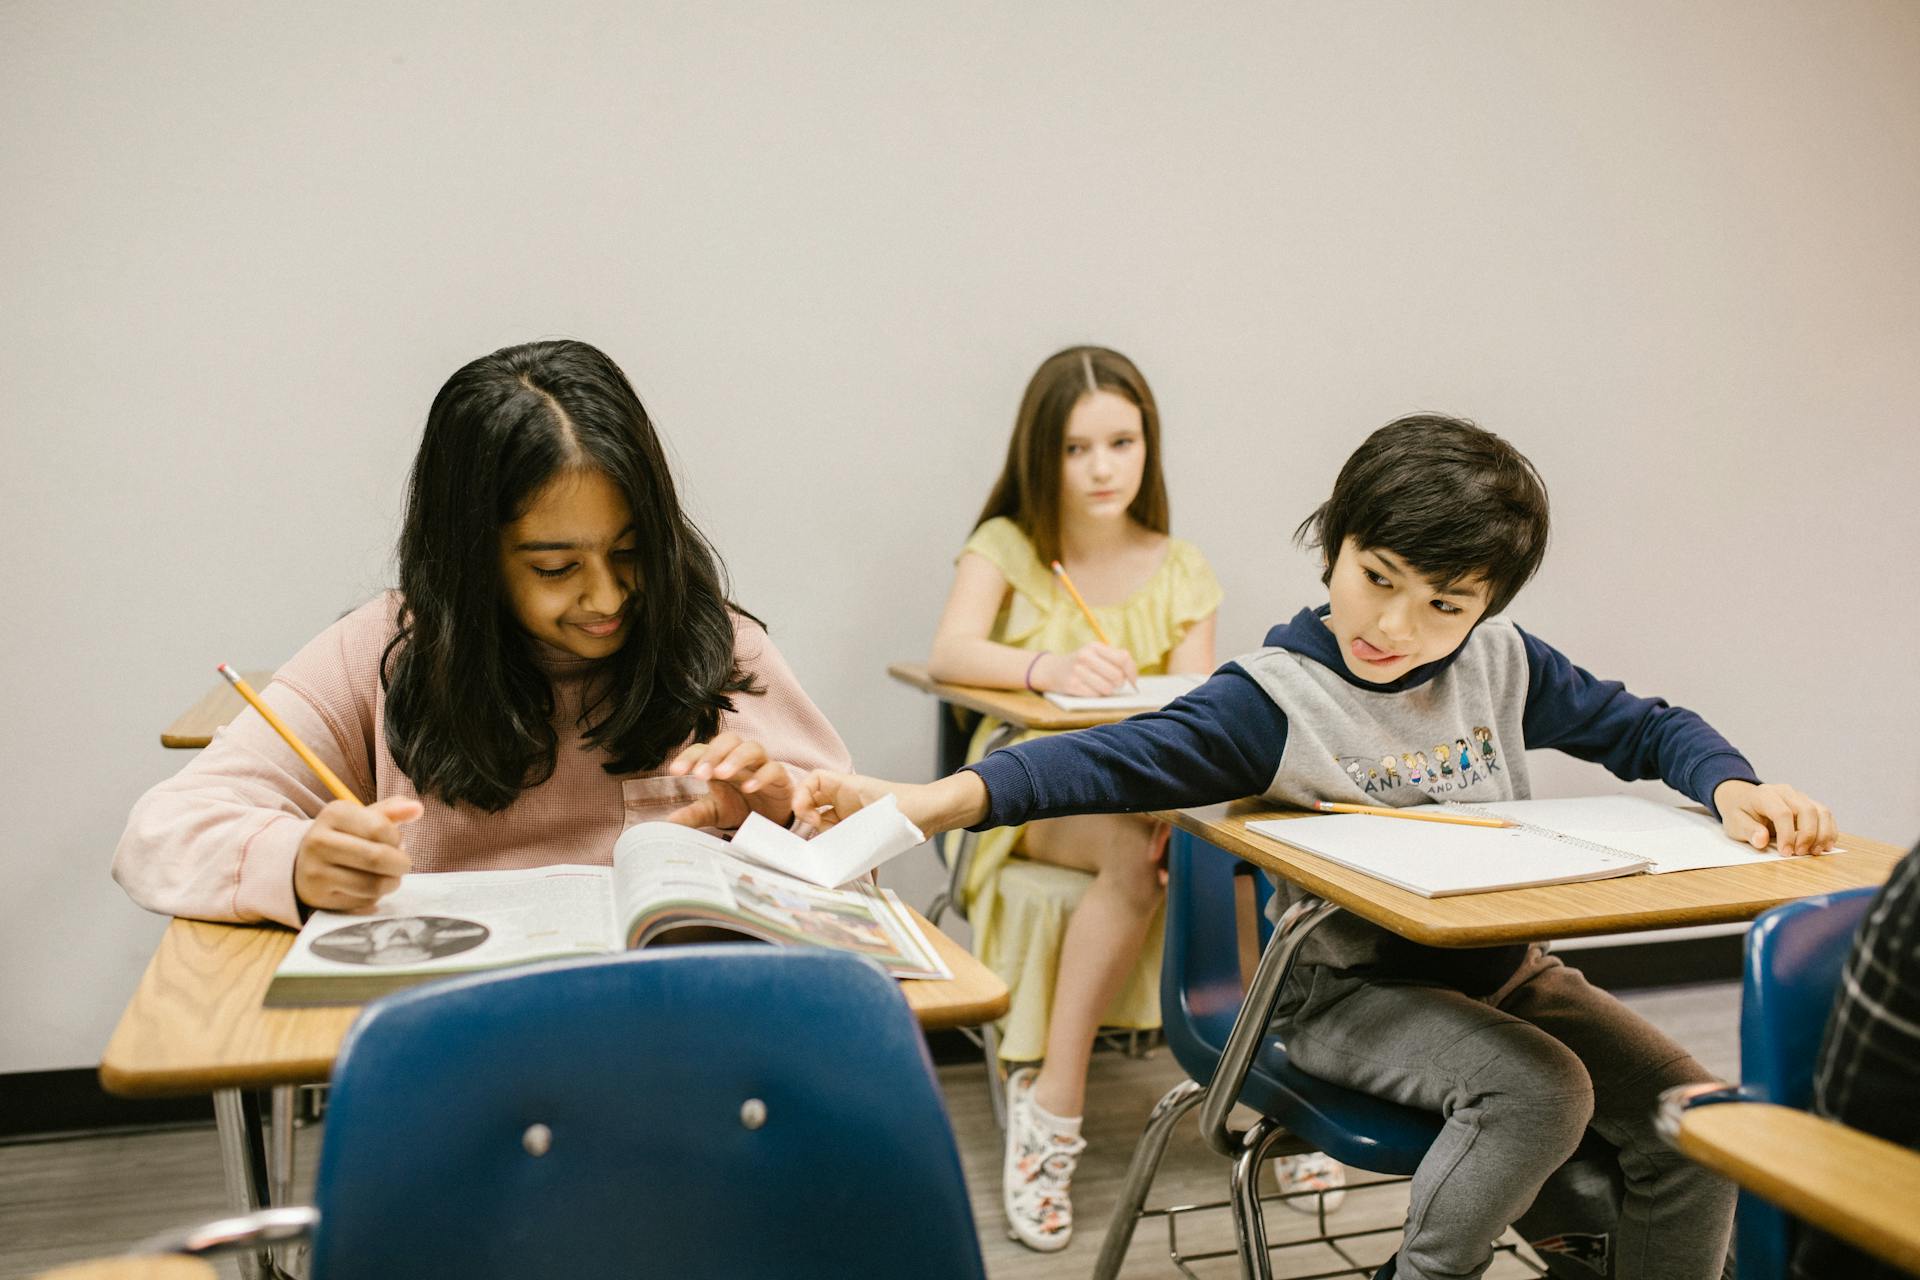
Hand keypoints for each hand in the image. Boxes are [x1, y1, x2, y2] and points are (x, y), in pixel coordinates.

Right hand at [293, 797, 419, 911]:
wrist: (303, 861)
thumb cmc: (344, 835)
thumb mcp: (363, 817)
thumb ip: (392, 811)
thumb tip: (418, 808)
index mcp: (333, 814)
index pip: (380, 828)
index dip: (397, 839)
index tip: (397, 841)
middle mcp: (319, 841)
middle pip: (376, 858)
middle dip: (401, 864)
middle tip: (403, 865)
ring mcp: (315, 871)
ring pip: (372, 885)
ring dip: (392, 883)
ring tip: (391, 877)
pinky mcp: (319, 897)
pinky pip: (362, 901)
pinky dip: (376, 897)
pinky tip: (370, 887)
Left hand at [663, 732, 794, 828]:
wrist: (769, 820)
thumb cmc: (739, 807)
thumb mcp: (713, 811)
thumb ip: (692, 815)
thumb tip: (668, 823)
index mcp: (719, 762)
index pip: (703, 749)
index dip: (689, 756)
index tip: (676, 771)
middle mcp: (740, 758)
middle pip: (728, 739)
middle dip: (713, 753)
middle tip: (700, 773)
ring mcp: (761, 765)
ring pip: (752, 748)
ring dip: (736, 758)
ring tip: (722, 774)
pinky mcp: (780, 778)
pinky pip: (773, 769)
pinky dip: (761, 777)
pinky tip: (749, 788)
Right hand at [794, 770, 987, 836]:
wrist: (934, 813)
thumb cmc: (912, 805)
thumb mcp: (881, 816)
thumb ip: (855, 830)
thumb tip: (834, 847)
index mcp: (849, 786)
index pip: (814, 781)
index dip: (802, 795)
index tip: (805, 815)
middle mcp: (846, 799)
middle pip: (813, 803)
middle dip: (809, 820)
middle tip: (818, 836)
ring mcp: (851, 814)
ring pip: (825, 824)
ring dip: (824, 839)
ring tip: (832, 853)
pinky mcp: (859, 829)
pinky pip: (841, 839)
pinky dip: (841, 851)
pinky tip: (847, 864)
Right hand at [1039, 642, 1138, 696]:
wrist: (1051, 670)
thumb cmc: (1082, 664)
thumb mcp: (1095, 654)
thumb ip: (1115, 660)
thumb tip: (1133, 679)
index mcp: (1094, 646)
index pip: (1123, 658)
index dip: (1132, 672)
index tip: (1133, 681)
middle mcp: (1085, 656)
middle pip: (1117, 676)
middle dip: (1118, 684)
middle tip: (1113, 684)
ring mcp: (1077, 671)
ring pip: (1108, 689)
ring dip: (1107, 691)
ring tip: (1100, 686)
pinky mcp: (1072, 685)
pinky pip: (1095, 695)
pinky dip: (1096, 695)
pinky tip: (1089, 689)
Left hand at [1713, 780, 1837, 856]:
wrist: (1744, 800)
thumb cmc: (1740, 813)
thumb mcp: (1734, 823)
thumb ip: (1747, 831)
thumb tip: (1761, 840)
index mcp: (1764, 794)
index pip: (1782, 813)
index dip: (1787, 835)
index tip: (1785, 853)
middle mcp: (1785, 792)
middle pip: (1807, 810)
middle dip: (1807, 835)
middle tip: (1800, 853)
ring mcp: (1800, 796)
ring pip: (1821, 811)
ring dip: (1822, 834)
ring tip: (1814, 852)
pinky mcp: (1809, 803)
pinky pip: (1826, 815)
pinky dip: (1829, 831)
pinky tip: (1824, 846)